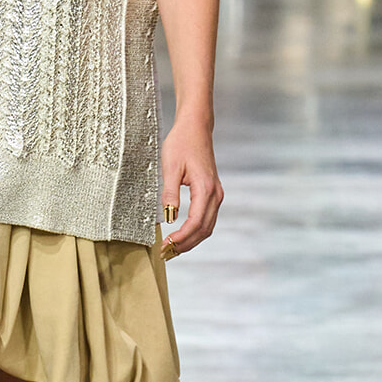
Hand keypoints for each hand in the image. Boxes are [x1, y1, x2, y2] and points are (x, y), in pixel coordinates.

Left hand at [159, 118, 222, 258]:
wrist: (195, 128)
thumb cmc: (181, 143)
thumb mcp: (170, 167)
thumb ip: (170, 193)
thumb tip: (169, 217)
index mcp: (205, 189)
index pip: (195, 223)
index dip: (181, 238)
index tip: (165, 245)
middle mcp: (215, 194)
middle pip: (204, 229)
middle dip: (186, 244)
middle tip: (166, 253)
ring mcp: (216, 194)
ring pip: (207, 226)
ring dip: (191, 240)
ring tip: (172, 249)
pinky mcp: (212, 192)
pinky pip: (207, 218)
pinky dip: (196, 230)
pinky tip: (182, 235)